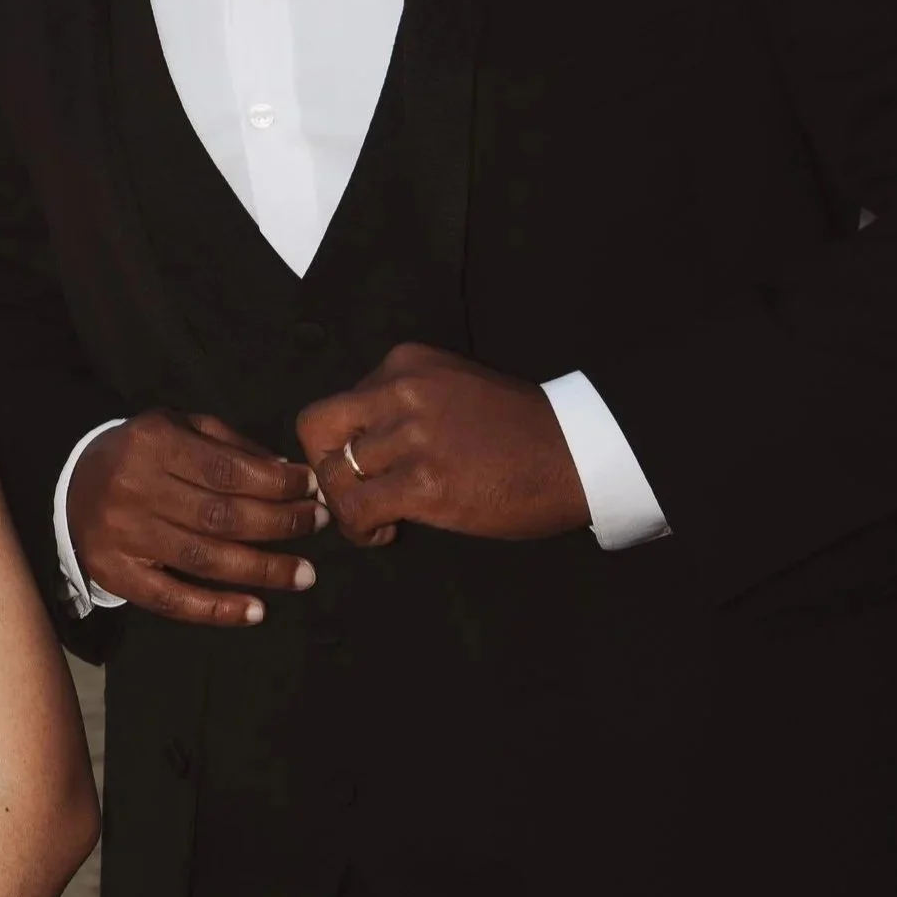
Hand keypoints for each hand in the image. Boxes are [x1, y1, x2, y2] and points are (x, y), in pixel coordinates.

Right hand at [68, 412, 328, 624]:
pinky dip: (217, 609)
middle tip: (319, 526)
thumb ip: (229, 444)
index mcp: (153, 443)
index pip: (228, 470)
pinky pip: (172, 599)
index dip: (278, 483)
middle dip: (281, 523)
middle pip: (222, 515)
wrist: (69, 482)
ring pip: (205, 558)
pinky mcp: (115, 574)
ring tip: (305, 574)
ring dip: (263, 570)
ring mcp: (123, 535)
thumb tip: (286, 472)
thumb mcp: (178, 427)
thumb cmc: (140, 454)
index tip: (314, 488)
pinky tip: (257, 611)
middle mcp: (135, 488)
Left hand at [297, 344, 590, 545]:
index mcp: (406, 363)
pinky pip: (357, 510)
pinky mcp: (425, 482)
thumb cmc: (520, 430)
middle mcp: (401, 390)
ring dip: (347, 506)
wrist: (579, 453)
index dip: (342, 443)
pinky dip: (360, 530)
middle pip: (316, 428)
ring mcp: (412, 436)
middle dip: (324, 467)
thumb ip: (403, 404)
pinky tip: (385, 533)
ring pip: (335, 475)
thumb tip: (360, 442)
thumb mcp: (453, 388)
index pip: (339, 402)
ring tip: (376, 519)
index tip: (367, 467)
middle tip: (351, 492)